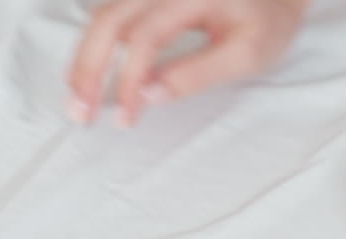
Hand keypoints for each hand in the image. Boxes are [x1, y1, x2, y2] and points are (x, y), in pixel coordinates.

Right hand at [67, 0, 307, 126]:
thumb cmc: (268, 21)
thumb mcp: (247, 54)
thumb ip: (198, 73)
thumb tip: (149, 95)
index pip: (145, 38)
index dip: (128, 81)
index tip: (124, 119)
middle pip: (109, 20)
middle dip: (88, 69)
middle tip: (78, 113)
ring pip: (103, 14)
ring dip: (85, 57)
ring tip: (77, 98)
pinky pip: (111, 11)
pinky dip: (95, 43)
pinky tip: (88, 70)